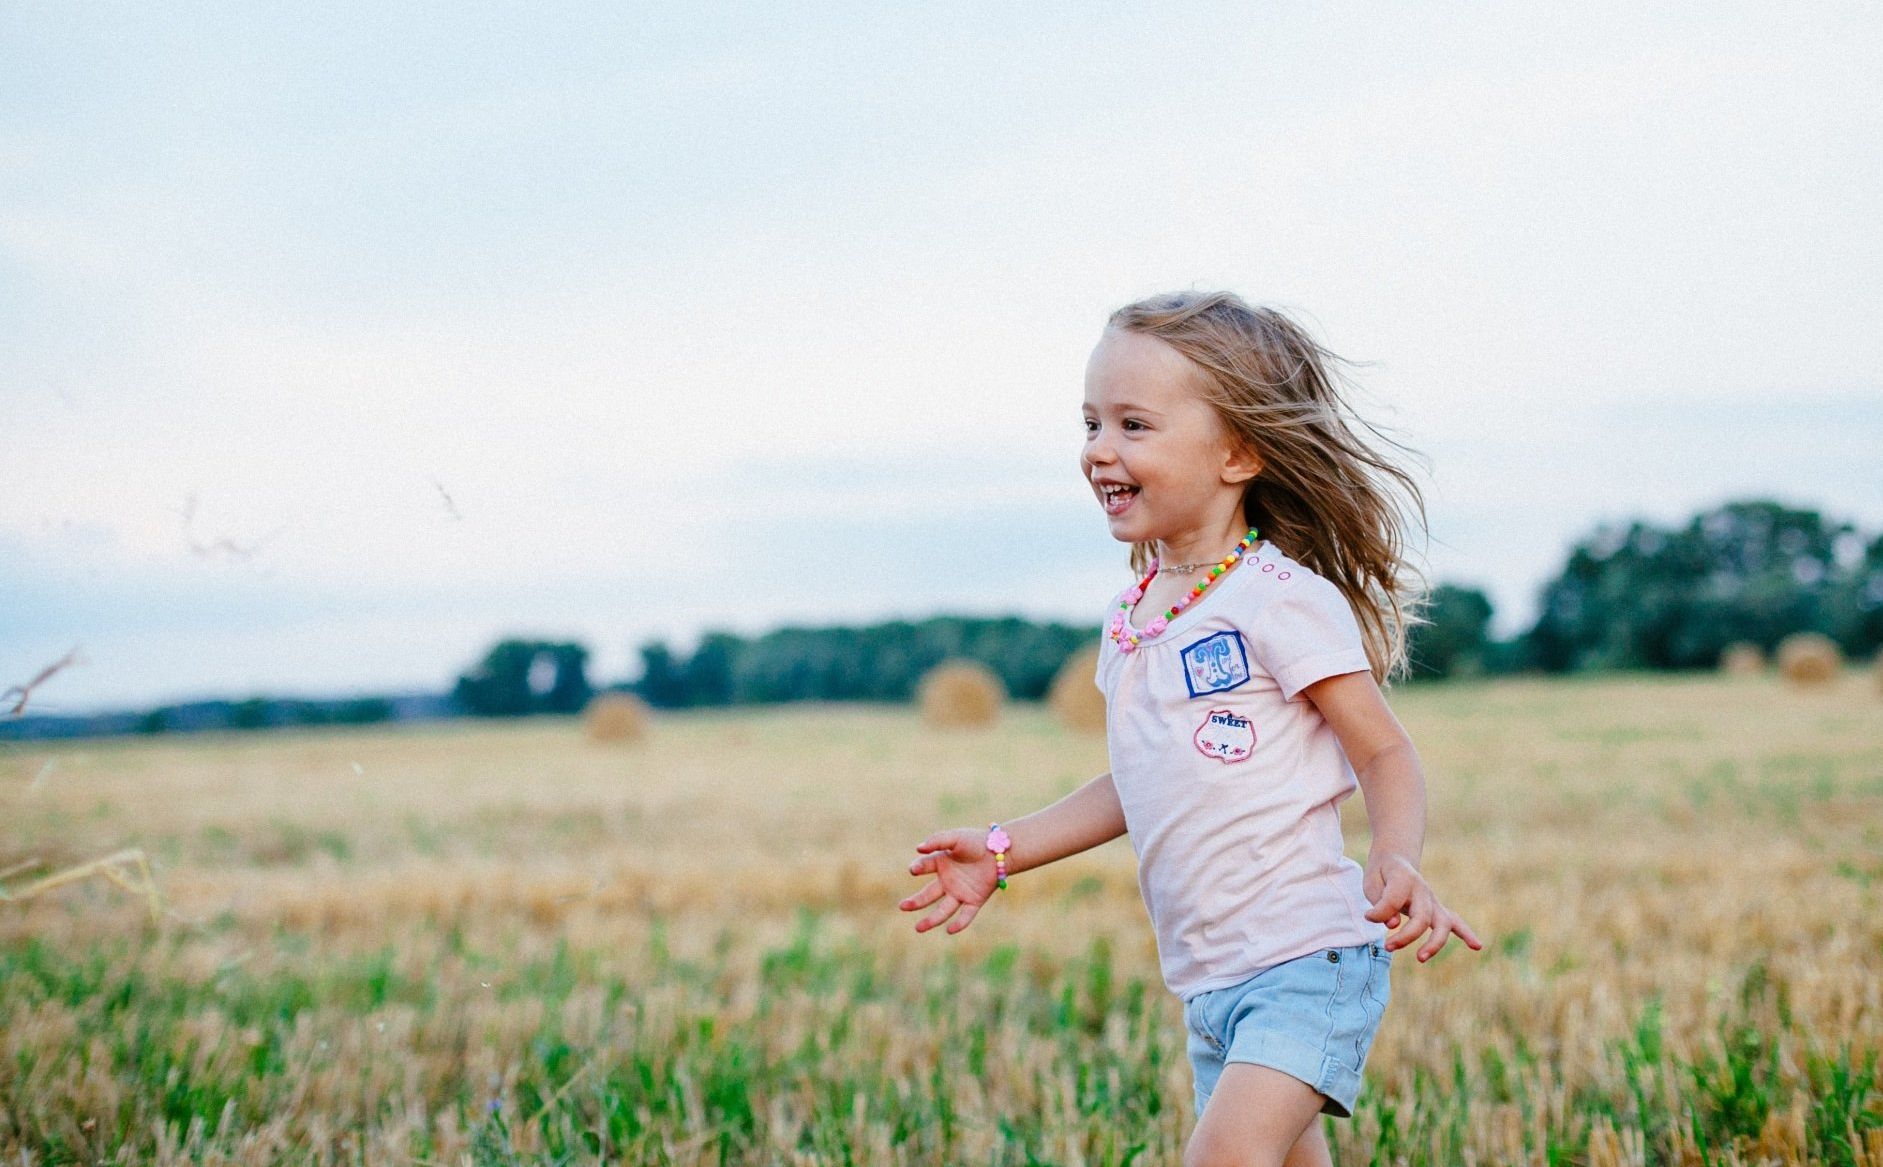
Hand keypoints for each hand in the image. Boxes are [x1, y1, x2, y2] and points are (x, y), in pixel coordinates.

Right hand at [899, 827, 1000, 934]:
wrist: (1001, 851)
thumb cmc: (976, 841)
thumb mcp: (956, 837)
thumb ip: (937, 840)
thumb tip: (918, 848)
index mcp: (940, 863)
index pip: (924, 867)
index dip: (918, 868)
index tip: (914, 870)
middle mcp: (947, 881)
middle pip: (928, 894)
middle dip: (915, 902)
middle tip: (902, 906)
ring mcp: (960, 892)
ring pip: (943, 910)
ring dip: (931, 920)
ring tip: (918, 928)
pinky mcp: (975, 900)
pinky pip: (966, 915)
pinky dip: (960, 923)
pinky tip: (950, 930)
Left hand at [1363, 852, 1482, 961]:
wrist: (1395, 861)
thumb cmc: (1381, 875)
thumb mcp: (1371, 883)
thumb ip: (1380, 903)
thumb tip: (1393, 924)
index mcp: (1404, 879)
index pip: (1394, 900)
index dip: (1379, 912)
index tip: (1367, 916)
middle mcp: (1422, 890)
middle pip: (1422, 917)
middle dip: (1406, 936)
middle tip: (1388, 947)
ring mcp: (1433, 900)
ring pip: (1443, 923)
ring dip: (1435, 943)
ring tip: (1421, 958)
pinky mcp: (1437, 910)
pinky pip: (1455, 922)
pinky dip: (1466, 934)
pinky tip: (1476, 946)